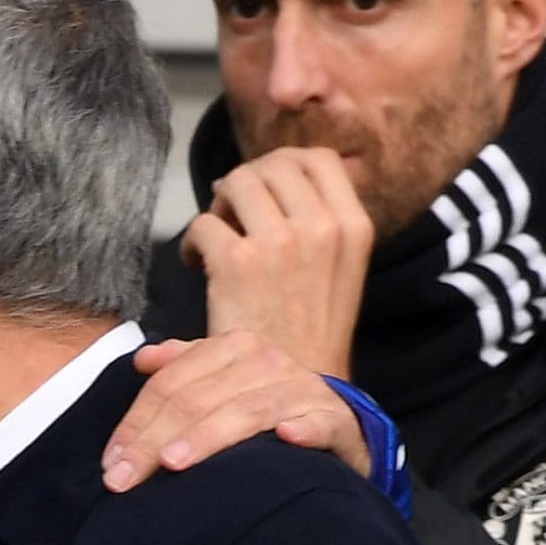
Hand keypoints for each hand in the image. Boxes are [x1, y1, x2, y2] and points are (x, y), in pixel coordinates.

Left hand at [101, 332, 369, 491]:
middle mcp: (266, 362)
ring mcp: (303, 389)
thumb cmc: (260, 406)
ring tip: (174, 463)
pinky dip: (304, 430)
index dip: (135, 423)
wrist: (332, 422)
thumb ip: (181, 368)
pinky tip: (286, 439)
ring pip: (246, 411)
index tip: (110, 462)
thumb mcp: (219, 382)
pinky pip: (320, 423)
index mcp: (231, 348)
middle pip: (197, 400)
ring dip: (208, 437)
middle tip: (123, 479)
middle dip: (153, 442)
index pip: (169, 384)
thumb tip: (143, 360)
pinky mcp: (336, 419)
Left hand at [184, 146, 373, 379]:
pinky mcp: (237, 261)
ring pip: (236, 183)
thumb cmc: (310, 328)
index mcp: (353, 225)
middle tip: (232, 216)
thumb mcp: (337, 266)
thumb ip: (316, 221)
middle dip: (245, 182)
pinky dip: (192, 243)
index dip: (284, 164)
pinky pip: (203, 223)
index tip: (265, 190)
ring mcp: (280, 242)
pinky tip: (199, 268)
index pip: (320, 158)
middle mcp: (322, 226)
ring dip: (218, 205)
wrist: (298, 386)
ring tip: (217, 239)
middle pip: (272, 164)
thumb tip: (273, 177)